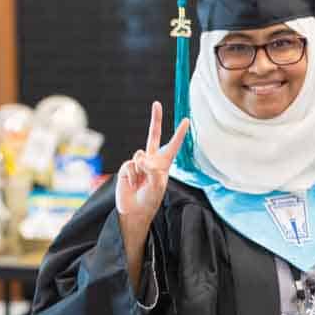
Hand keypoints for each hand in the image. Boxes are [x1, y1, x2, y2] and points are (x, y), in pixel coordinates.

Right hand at [115, 101, 189, 230]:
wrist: (134, 210)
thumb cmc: (150, 200)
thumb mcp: (157, 186)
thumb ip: (152, 171)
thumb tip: (141, 158)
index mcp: (164, 164)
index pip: (173, 145)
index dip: (179, 133)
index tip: (186, 120)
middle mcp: (151, 160)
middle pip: (153, 135)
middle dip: (155, 119)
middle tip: (156, 103)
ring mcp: (138, 162)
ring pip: (139, 155)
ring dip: (141, 170)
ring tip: (141, 183)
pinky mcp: (127, 166)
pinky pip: (130, 165)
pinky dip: (132, 175)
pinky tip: (133, 184)